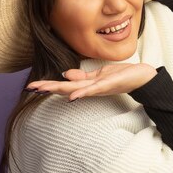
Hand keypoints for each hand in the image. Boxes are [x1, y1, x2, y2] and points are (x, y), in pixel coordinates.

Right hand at [25, 63, 156, 101]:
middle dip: (48, 88)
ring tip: (43, 90)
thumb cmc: (122, 76)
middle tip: (30, 88)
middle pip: (65, 88)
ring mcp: (98, 87)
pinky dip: (81, 93)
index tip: (32, 86)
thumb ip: (83, 76)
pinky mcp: (107, 85)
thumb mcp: (100, 74)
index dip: (48, 84)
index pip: (65, 84)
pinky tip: (71, 97)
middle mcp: (90, 88)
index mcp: (87, 84)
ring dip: (59, 90)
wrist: (142, 78)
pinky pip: (92, 90)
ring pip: (75, 89)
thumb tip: (65, 74)